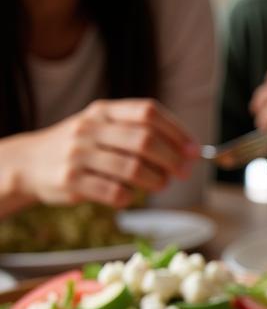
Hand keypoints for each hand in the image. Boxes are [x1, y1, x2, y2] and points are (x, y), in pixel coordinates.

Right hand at [10, 99, 197, 207]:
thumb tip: (188, 152)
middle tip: (183, 173)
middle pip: (144, 141)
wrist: (29, 163)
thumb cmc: (83, 147)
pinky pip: (114, 192)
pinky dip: (131, 197)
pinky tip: (131, 195)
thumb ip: (141, 133)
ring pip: (132, 168)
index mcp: (103, 111)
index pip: (148, 112)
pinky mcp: (71, 181)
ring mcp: (78, 154)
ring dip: (156, 180)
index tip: (194, 151)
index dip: (177, 132)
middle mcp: (89, 128)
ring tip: (160, 184)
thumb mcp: (104, 128)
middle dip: (172, 159)